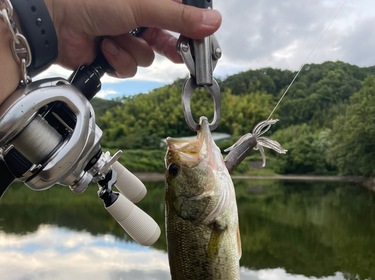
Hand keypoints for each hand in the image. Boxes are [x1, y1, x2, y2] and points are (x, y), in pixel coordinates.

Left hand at [44, 0, 221, 77]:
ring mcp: (125, 35)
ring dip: (132, 51)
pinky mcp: (113, 55)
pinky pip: (129, 67)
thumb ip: (177, 15)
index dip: (191, 26)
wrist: (55, 23)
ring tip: (114, 37)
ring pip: (147, 56)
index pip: (178, 12)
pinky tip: (104, 48)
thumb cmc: (90, 1)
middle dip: (165, 45)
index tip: (201, 38)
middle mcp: (137, 16)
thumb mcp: (141, 5)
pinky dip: (118, 60)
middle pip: (166, 37)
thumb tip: (213, 21)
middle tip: (178, 53)